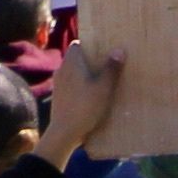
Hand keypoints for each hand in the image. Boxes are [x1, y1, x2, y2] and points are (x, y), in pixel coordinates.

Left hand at [46, 40, 127, 157]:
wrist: (64, 133)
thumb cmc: (85, 107)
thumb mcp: (103, 88)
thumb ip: (111, 68)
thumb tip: (119, 49)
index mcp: (71, 62)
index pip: (78, 44)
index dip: (91, 45)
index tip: (105, 49)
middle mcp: (62, 69)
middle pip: (77, 59)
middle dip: (92, 61)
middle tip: (109, 66)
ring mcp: (58, 84)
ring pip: (74, 74)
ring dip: (87, 76)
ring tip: (104, 82)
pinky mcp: (59, 98)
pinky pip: (71, 86)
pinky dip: (81, 88)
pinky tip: (93, 97)